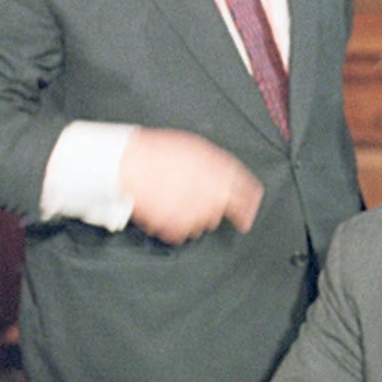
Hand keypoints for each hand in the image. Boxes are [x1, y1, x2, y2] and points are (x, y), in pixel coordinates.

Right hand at [119, 128, 263, 243]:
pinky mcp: (178, 228)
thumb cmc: (159, 152)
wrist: (131, 165)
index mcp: (223, 175)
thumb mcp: (197, 148)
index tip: (248, 211)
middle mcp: (214, 197)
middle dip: (210, 203)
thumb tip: (227, 176)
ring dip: (191, 214)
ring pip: (202, 223)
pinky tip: (163, 208)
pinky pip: (181, 233)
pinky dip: (172, 224)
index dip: (250, 203)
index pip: (248, 194)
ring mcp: (196, 215)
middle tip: (191, 193)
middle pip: (221, 210)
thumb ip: (217, 165)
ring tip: (172, 196)